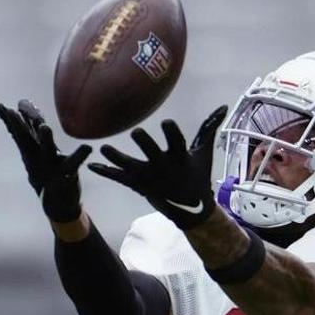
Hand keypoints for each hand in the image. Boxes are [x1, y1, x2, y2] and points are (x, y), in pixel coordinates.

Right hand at [0, 99, 91, 221]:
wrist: (58, 205)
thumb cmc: (47, 173)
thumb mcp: (37, 151)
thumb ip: (30, 130)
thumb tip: (22, 106)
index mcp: (31, 151)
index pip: (17, 131)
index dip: (8, 118)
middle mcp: (37, 159)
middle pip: (25, 140)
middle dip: (19, 126)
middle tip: (10, 111)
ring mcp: (49, 169)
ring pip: (46, 152)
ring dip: (45, 140)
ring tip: (44, 127)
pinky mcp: (64, 179)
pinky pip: (73, 166)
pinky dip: (80, 156)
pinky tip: (87, 147)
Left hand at [88, 105, 227, 229]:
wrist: (190, 208)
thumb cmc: (197, 174)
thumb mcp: (204, 152)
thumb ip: (209, 128)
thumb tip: (224, 106)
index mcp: (181, 159)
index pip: (177, 144)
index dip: (171, 134)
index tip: (166, 122)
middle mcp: (164, 169)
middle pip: (153, 155)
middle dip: (146, 145)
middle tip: (136, 132)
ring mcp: (150, 179)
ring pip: (131, 168)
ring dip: (117, 158)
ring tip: (104, 148)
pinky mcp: (138, 186)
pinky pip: (120, 178)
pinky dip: (106, 171)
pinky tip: (91, 165)